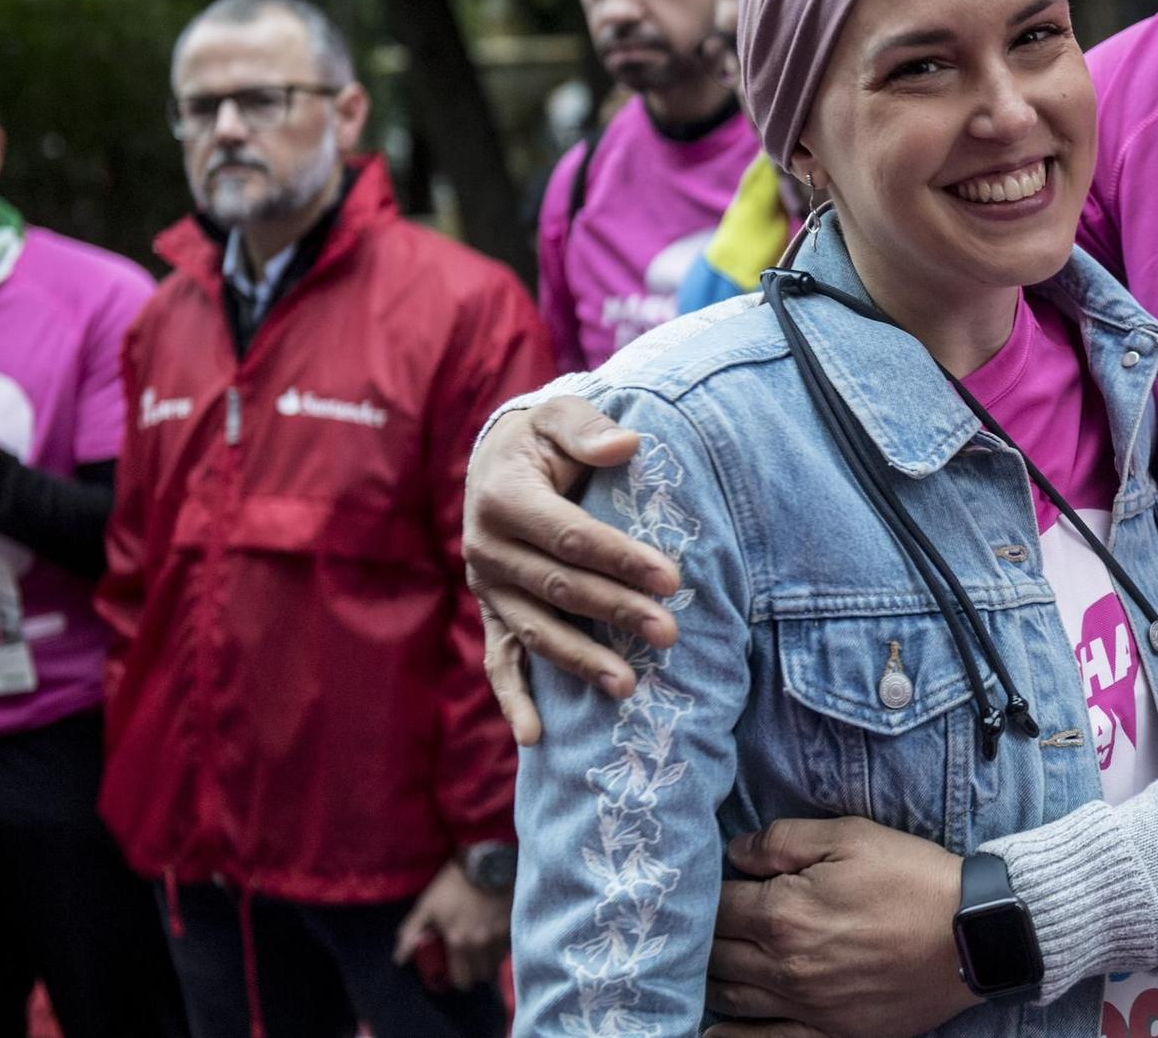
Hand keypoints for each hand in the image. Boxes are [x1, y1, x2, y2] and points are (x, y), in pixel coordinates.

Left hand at [391, 861, 510, 992]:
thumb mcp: (426, 905)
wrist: (485, 862)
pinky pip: (507, 949)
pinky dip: (500, 951)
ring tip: (481, 955)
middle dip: (474, 974)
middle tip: (468, 965)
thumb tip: (399, 959)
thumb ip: (410, 933)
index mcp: (458, 942)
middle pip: (481, 976)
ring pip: (496, 965)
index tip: (455, 974)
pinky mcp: (512, 926)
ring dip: (488, 964)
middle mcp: (480, 944)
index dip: (457, 981)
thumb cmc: (452, 884)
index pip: (461, 979)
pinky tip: (493, 942)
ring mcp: (499, 936)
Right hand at [464, 395, 683, 742]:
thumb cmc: (543, 439)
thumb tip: (626, 445)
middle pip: (560, 588)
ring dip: (581, 661)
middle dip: (616, 612)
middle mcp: (487, 549)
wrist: (498, 460)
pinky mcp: (492, 613)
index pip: (569, 536)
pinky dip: (514, 701)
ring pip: (537, 631)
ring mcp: (487, 588)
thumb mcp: (560, 416)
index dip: (620, 558)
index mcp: (503, 498)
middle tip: (670, 633)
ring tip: (628, 686)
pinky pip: (500, 660)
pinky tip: (536, 740)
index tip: (670, 578)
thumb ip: (588, 430)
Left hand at [705, 817, 975, 1037]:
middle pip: (716, 953)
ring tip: (710, 961)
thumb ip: (784, 840)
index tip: (715, 882)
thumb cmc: (912, 878)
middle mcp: (785, 965)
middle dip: (705, 933)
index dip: (710, 890)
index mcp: (784, 913)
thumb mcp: (850, 835)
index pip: (718, 905)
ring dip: (712, 977)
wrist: (972, 935)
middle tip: (709, 920)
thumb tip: (735, 852)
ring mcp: (805, 1006)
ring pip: (730, 996)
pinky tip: (711, 1031)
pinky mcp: (829, 1033)